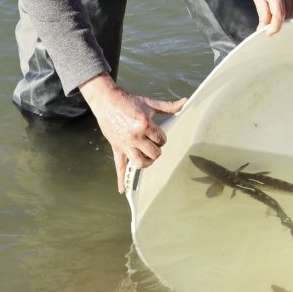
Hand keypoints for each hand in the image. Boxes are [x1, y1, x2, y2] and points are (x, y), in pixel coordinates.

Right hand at [78, 74, 186, 192]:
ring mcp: (125, 144)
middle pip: (153, 153)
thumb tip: (185, 101)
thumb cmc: (129, 101)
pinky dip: (120, 180)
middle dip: (156, 150)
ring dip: (147, 162)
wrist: (106, 101)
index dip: (162, 138)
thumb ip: (168, 106)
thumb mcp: (149, 103)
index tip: (158, 135)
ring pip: (140, 163)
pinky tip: (122, 190)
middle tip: (153, 144)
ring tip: (148, 157)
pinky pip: (119, 166)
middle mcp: (135, 136)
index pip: (161, 139)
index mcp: (144, 125)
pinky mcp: (117, 148)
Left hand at [250, 0, 292, 34]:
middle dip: (277, 24)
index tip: (268, 33)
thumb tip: (263, 29)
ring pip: (291, 15)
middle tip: (267, 25)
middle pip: (285, 17)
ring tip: (273, 14)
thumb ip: (262, 12)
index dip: (274, 27)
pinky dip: (287, 14)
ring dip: (283, 19)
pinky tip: (280, 9)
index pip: (279, 14)